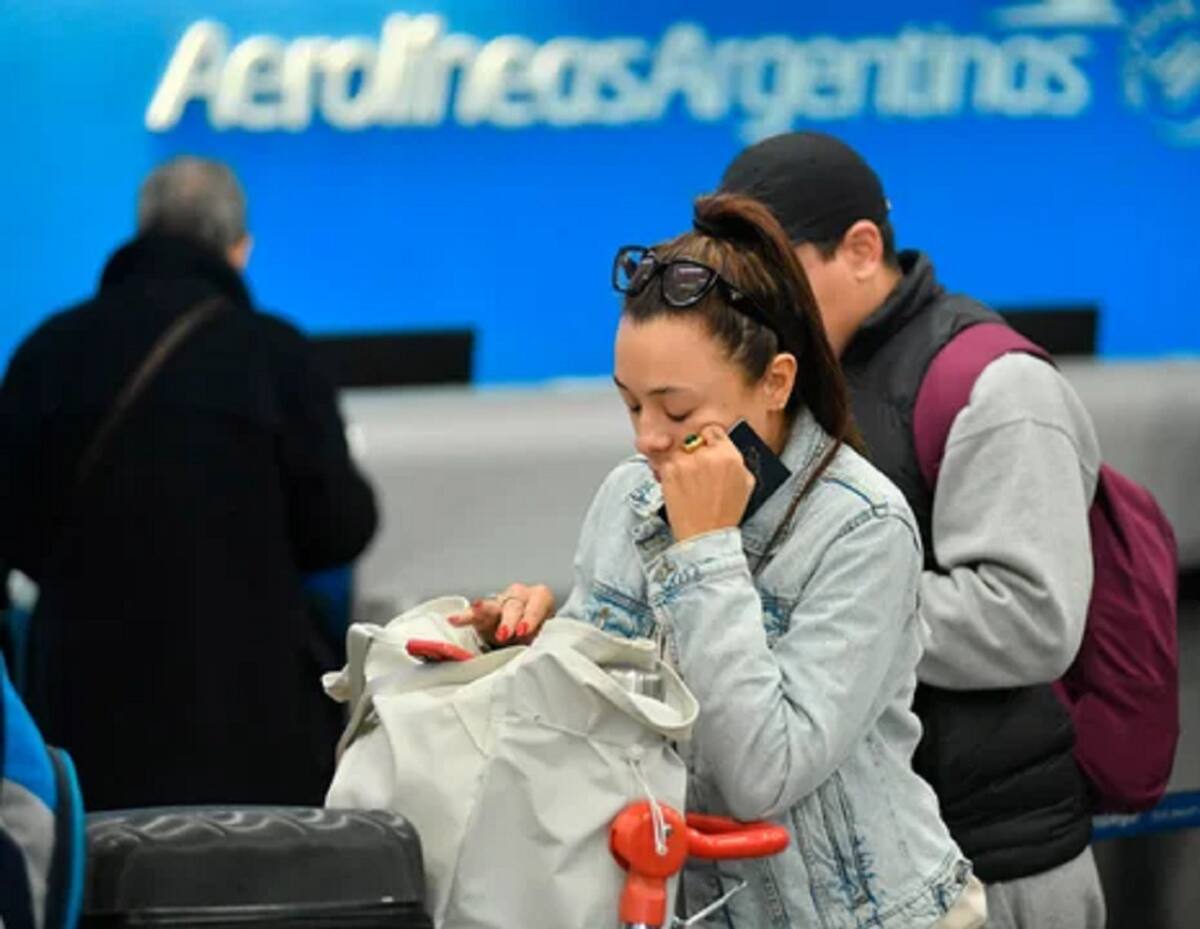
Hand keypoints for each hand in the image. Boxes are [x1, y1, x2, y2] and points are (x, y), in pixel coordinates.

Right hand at [447, 582, 555, 645]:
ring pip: (491, 605)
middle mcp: (519, 597)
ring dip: (484, 610)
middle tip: (504, 633)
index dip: (530, 617)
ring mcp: (500, 603)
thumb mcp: (546, 636)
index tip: (524, 630)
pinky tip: (454, 619)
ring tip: (475, 609)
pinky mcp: (483, 615)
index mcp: (539, 599)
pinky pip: (473, 615)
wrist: (529, 636)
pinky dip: (464, 617)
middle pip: (514, 605)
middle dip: (509, 620)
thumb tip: (539, 654)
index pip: (537, 604)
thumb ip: (543, 640)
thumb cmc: (540, 633)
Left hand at [661, 424, 754, 541]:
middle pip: (694, 440)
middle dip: (695, 452)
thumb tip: (727, 450)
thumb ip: (737, 461)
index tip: (707, 447)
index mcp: (729, 455)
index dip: (709, 440)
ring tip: (689, 483)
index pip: (713, 430)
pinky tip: (679, 486)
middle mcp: (706, 455)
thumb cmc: (726, 514)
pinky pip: (666, 462)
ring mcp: (685, 461)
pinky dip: (670, 472)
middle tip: (698, 471)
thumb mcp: (746, 484)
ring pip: (679, 450)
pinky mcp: (668, 470)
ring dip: (681, 462)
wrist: (705, 535)